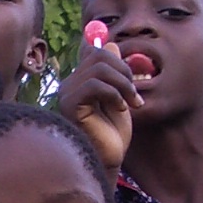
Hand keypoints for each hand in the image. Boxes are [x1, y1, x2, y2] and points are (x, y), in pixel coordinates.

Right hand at [58, 41, 139, 170]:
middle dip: (124, 71)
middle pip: (98, 55)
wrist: (108, 159)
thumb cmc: (113, 133)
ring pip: (98, 68)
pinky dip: (113, 94)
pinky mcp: (69, 105)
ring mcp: (67, 94)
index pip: (94, 51)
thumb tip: (110, 43)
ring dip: (123, 84)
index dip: (115, 58)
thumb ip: (115, 72)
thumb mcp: (121, 96)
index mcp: (81, 80)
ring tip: (131, 104)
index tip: (130, 79)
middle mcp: (70, 84)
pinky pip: (94, 85)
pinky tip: (120, 109)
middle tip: (135, 95)